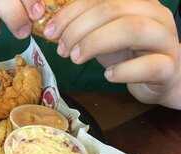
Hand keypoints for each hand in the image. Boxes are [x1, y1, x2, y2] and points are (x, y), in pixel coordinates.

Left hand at [43, 0, 180, 106]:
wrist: (164, 80)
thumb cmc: (132, 56)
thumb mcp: (106, 37)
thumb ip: (85, 30)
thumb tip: (53, 29)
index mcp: (137, 4)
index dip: (70, 13)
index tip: (50, 31)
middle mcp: (155, 16)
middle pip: (114, 10)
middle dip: (79, 29)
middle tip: (61, 49)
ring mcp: (166, 41)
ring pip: (134, 29)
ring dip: (97, 42)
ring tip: (76, 59)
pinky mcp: (169, 68)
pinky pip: (150, 65)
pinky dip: (125, 70)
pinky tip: (109, 76)